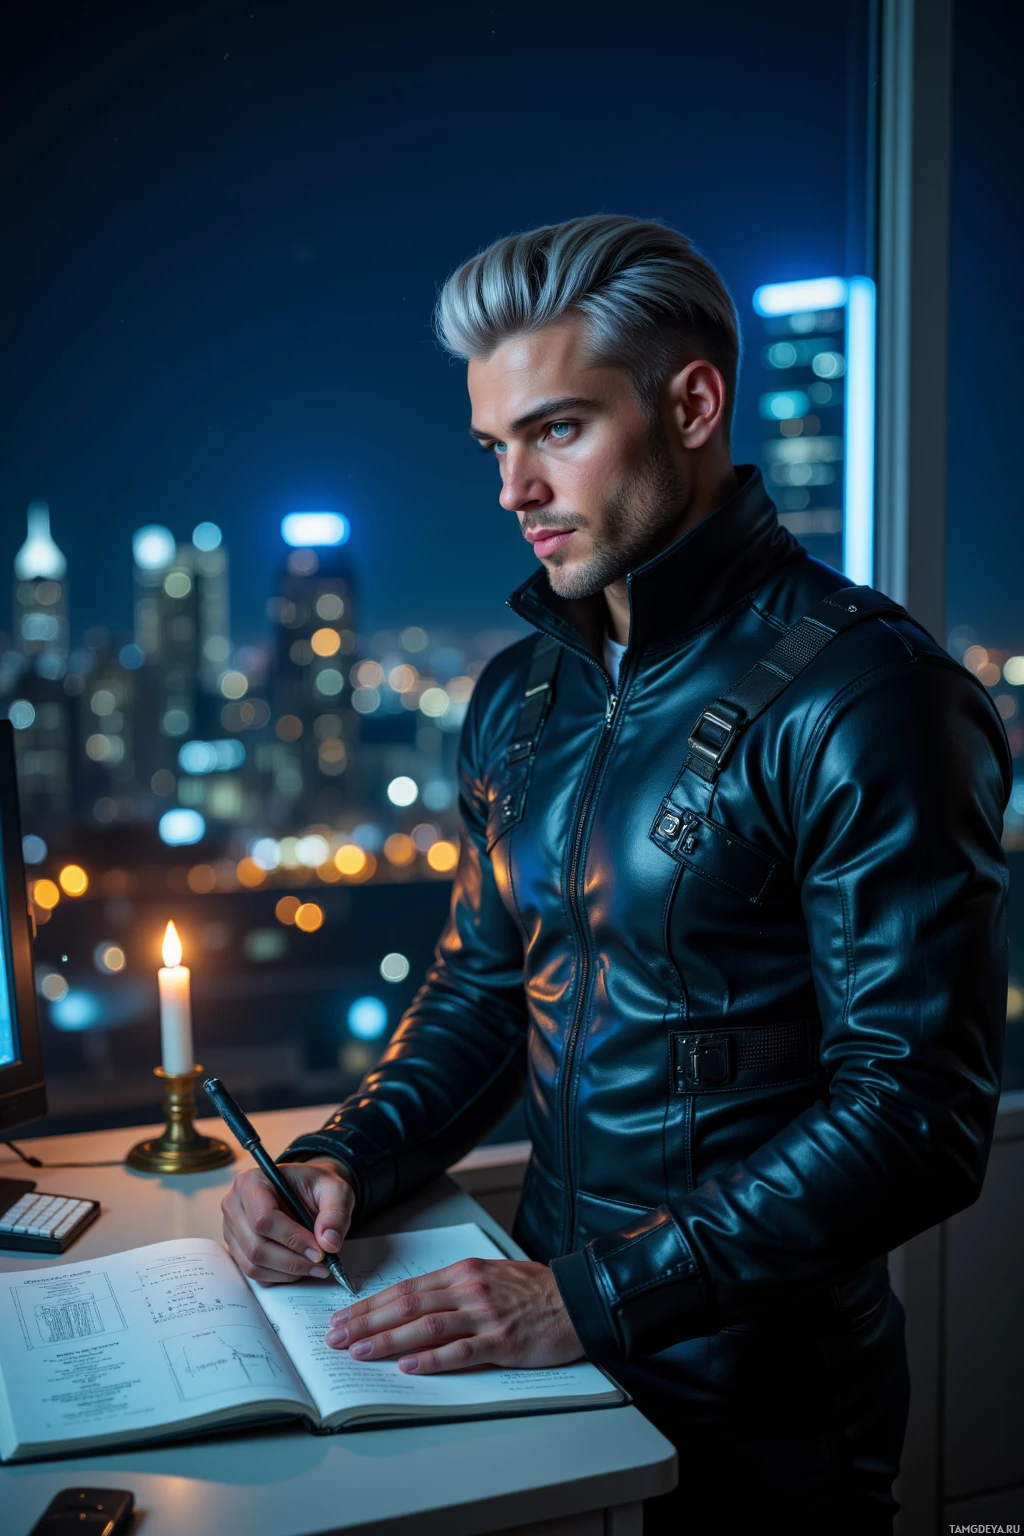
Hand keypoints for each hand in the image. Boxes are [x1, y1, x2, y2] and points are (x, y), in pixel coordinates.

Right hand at [221, 1157, 355, 1284]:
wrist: (306, 1191)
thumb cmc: (315, 1186)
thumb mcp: (335, 1189)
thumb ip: (335, 1212)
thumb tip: (329, 1243)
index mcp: (252, 1182)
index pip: (264, 1218)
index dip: (292, 1239)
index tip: (319, 1250)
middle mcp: (235, 1205)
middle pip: (256, 1246)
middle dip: (292, 1261)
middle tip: (321, 1263)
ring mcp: (232, 1229)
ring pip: (254, 1264)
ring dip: (288, 1272)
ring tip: (315, 1266)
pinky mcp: (237, 1248)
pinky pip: (255, 1273)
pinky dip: (280, 1276)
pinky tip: (300, 1266)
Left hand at [324, 1257, 583, 1373]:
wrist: (576, 1300)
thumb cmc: (533, 1290)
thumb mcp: (489, 1276)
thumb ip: (454, 1289)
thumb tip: (411, 1307)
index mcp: (463, 1273)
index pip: (405, 1289)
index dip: (371, 1305)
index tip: (343, 1317)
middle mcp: (469, 1290)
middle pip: (407, 1305)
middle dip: (366, 1322)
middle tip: (335, 1337)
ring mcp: (485, 1315)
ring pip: (426, 1327)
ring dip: (387, 1340)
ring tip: (359, 1351)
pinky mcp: (502, 1341)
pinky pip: (460, 1351)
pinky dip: (431, 1359)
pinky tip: (408, 1366)